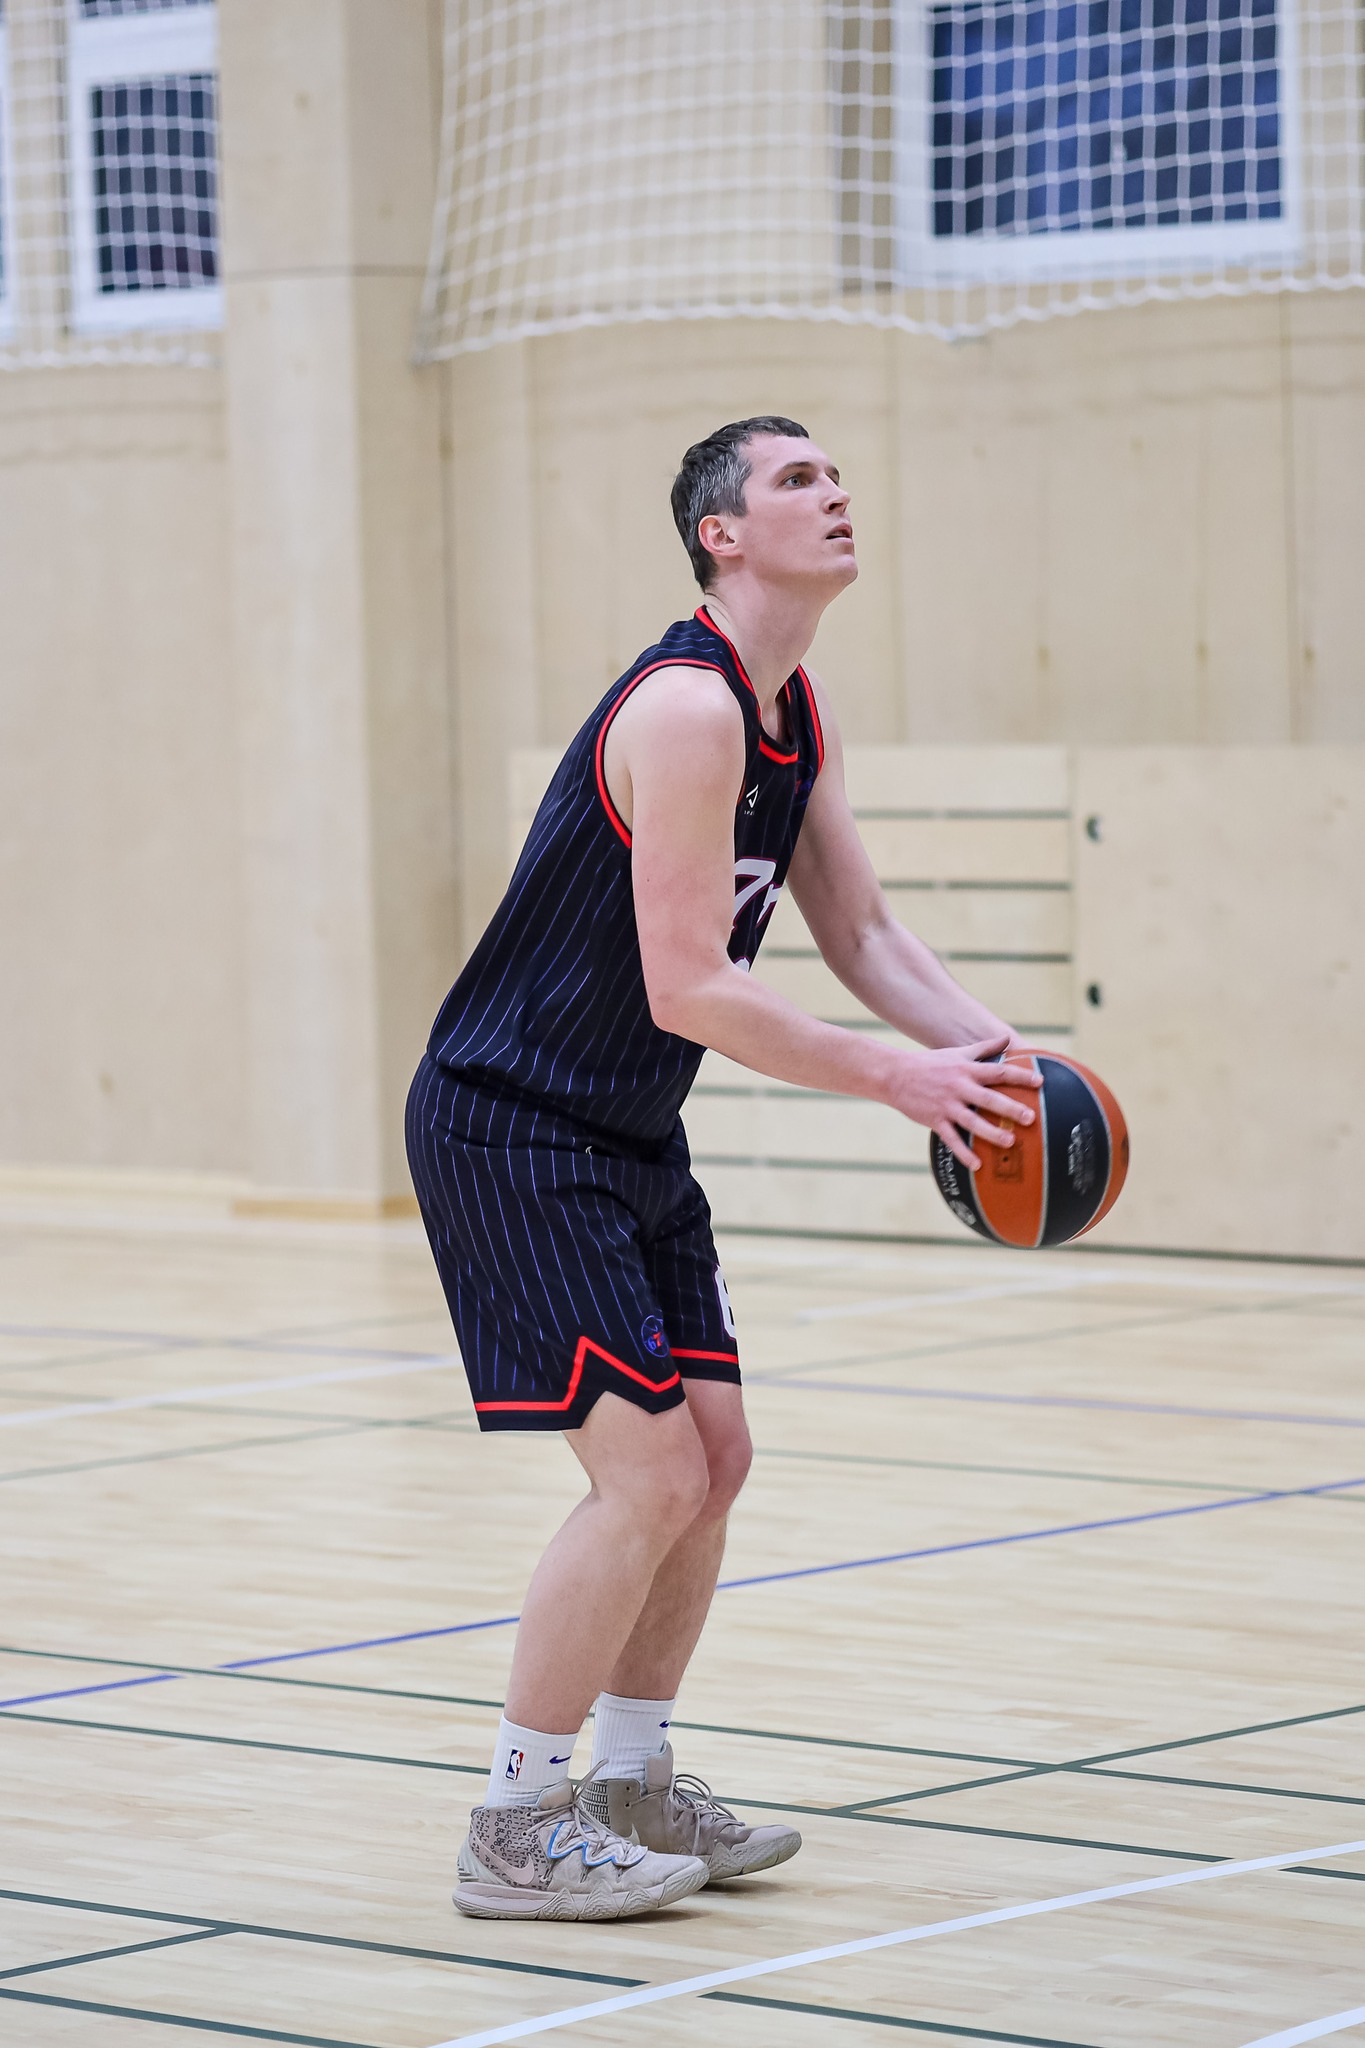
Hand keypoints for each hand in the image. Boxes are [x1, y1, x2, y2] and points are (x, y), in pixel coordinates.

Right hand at [884, 1034, 1041, 1171]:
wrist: (896, 1075)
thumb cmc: (931, 1064)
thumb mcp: (958, 1053)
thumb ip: (985, 1047)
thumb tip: (1007, 1037)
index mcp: (967, 1070)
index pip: (998, 1072)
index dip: (1020, 1077)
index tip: (1040, 1082)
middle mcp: (959, 1087)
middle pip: (989, 1098)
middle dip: (1010, 1108)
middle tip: (1031, 1118)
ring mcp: (947, 1106)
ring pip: (972, 1121)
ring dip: (991, 1132)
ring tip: (1010, 1142)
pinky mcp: (935, 1121)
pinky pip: (952, 1139)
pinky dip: (964, 1153)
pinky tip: (977, 1165)